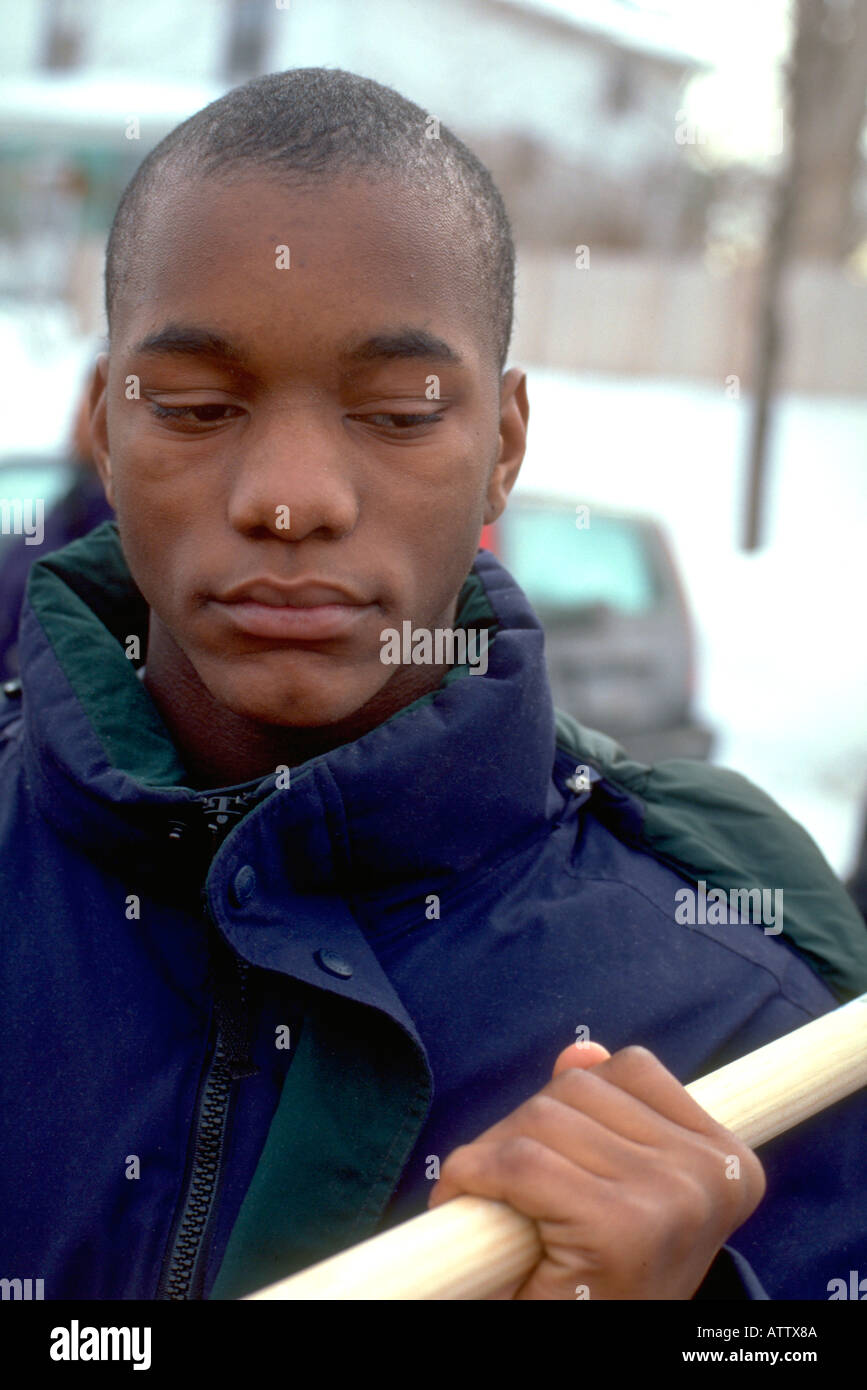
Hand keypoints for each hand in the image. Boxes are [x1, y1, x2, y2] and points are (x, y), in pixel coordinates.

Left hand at [427, 1040, 765, 1299]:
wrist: (578, 1358)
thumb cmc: (599, 1282)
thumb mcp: (615, 1194)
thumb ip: (606, 1118)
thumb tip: (583, 1053)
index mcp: (729, 1162)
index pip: (630, 1071)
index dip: (573, 1106)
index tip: (560, 1163)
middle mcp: (711, 1176)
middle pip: (577, 1088)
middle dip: (526, 1130)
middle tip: (516, 1194)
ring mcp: (671, 1199)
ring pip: (541, 1116)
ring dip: (495, 1155)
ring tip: (502, 1209)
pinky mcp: (619, 1228)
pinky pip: (518, 1161)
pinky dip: (474, 1176)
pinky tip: (472, 1207)